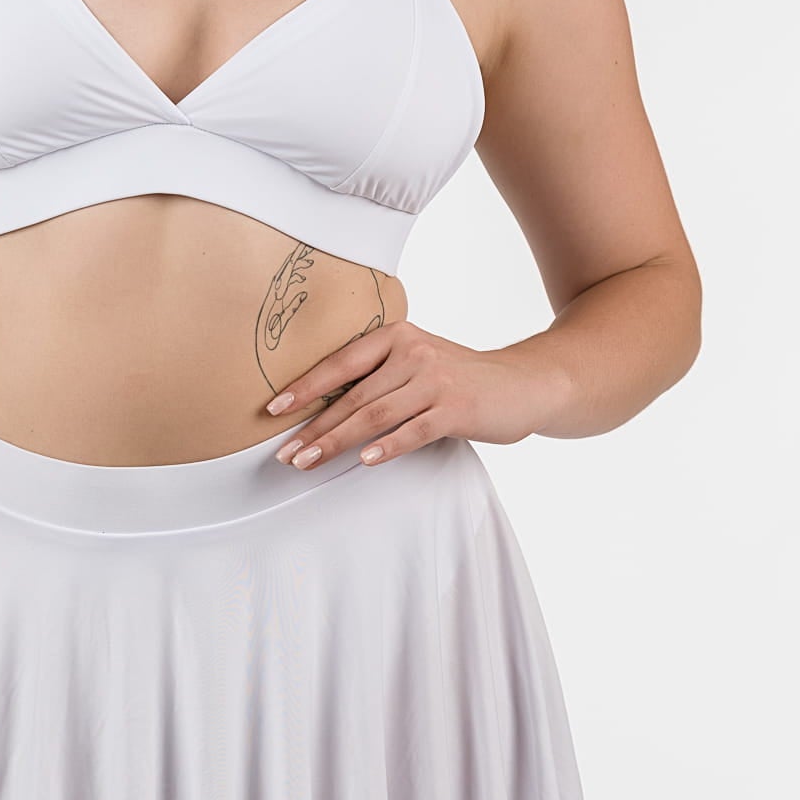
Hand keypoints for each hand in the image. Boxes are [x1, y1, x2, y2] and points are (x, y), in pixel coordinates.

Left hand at [265, 318, 562, 466]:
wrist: (524, 383)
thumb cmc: (461, 377)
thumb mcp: (419, 362)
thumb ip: (380, 376)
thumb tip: (325, 407)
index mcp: (397, 336)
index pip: (341, 363)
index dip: (305, 387)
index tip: (274, 409)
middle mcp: (413, 352)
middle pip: (353, 396)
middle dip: (315, 428)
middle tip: (285, 454)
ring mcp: (436, 380)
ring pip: (374, 415)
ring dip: (336, 442)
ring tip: (307, 463)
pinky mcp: (457, 408)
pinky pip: (413, 430)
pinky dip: (387, 447)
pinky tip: (365, 461)